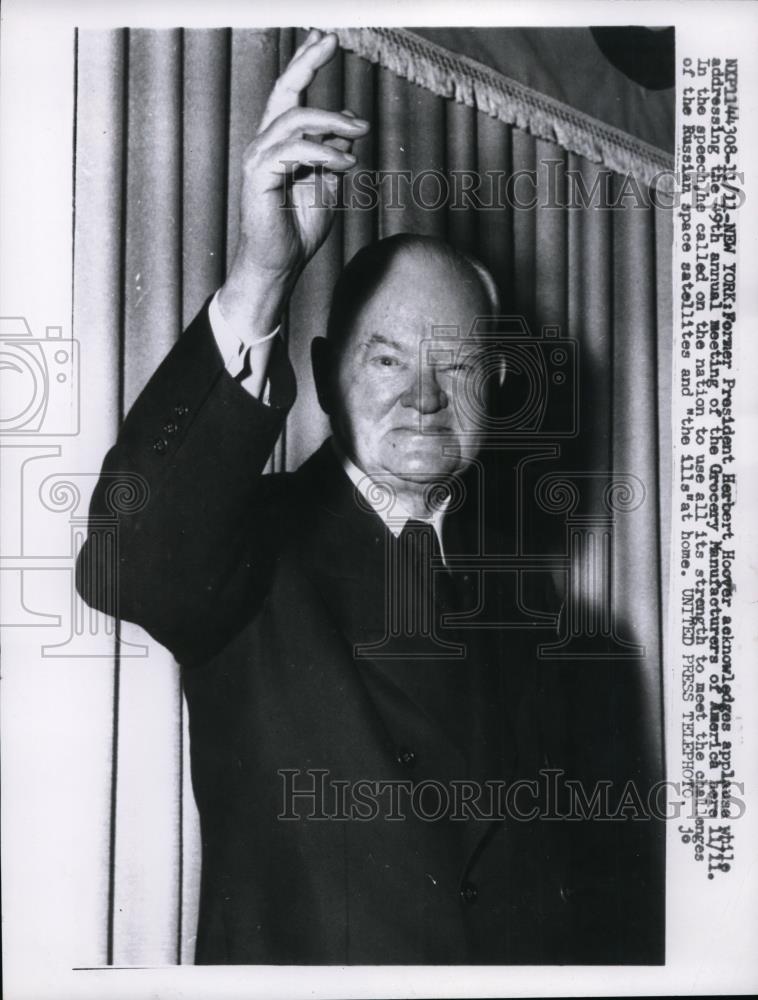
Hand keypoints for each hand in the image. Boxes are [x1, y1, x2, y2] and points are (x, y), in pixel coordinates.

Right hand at [218, 30, 369, 332]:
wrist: (281, 263)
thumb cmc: (300, 228)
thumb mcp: (329, 183)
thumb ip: (336, 152)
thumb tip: (349, 122)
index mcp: (280, 142)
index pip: (290, 94)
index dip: (306, 63)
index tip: (325, 39)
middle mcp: (265, 144)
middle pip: (284, 92)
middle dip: (306, 63)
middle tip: (331, 43)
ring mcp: (259, 158)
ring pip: (295, 120)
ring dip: (333, 124)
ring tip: (359, 136)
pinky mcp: (258, 176)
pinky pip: (292, 150)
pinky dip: (323, 153)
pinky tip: (345, 163)